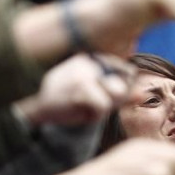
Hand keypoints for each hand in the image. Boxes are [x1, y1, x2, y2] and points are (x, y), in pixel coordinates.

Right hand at [14, 53, 134, 125]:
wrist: (31, 110)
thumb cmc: (64, 102)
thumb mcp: (93, 93)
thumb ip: (118, 93)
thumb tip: (143, 95)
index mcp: (93, 58)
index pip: (128, 72)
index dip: (121, 90)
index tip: (103, 96)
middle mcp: (91, 61)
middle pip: (124, 85)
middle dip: (114, 101)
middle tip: (91, 105)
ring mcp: (85, 73)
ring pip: (116, 96)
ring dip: (103, 109)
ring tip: (83, 108)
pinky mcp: (81, 88)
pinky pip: (103, 107)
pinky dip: (93, 116)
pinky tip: (78, 113)